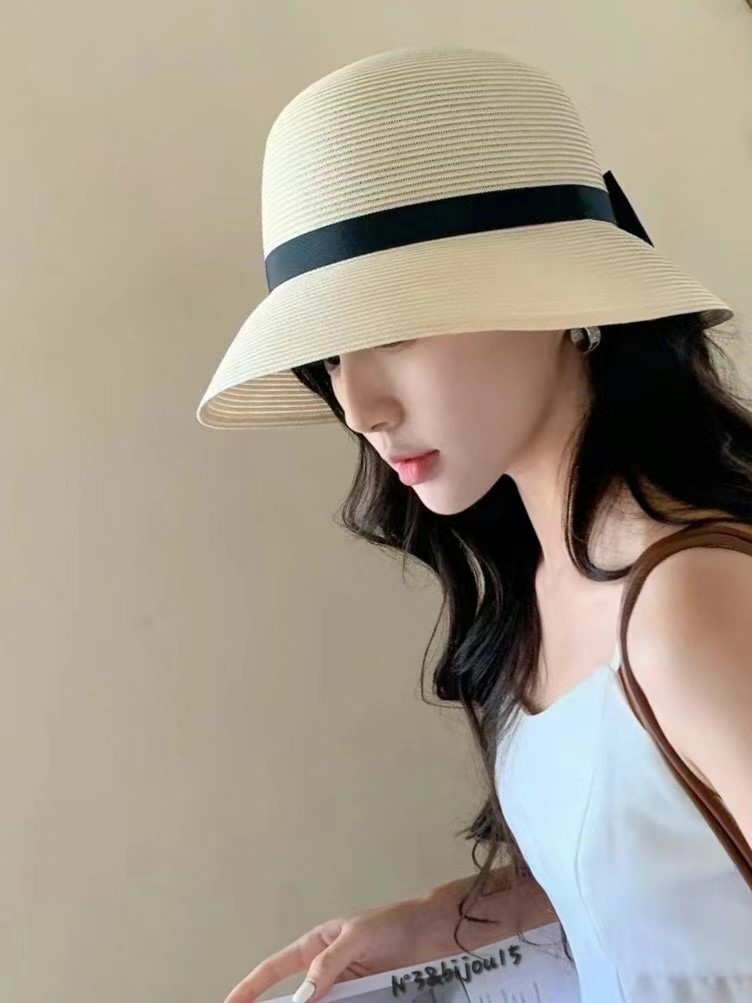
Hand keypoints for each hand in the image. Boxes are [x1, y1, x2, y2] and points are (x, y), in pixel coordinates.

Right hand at [223, 892, 460, 1002]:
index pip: (274, 970)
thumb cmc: (395, 923)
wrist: (435, 933)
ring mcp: (347, 988)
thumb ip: (328, 965)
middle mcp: (327, 969)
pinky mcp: (367, 999)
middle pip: (296, 999)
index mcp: (316, 946)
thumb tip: (302, 997)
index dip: (249, 989)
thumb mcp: (357, 938)